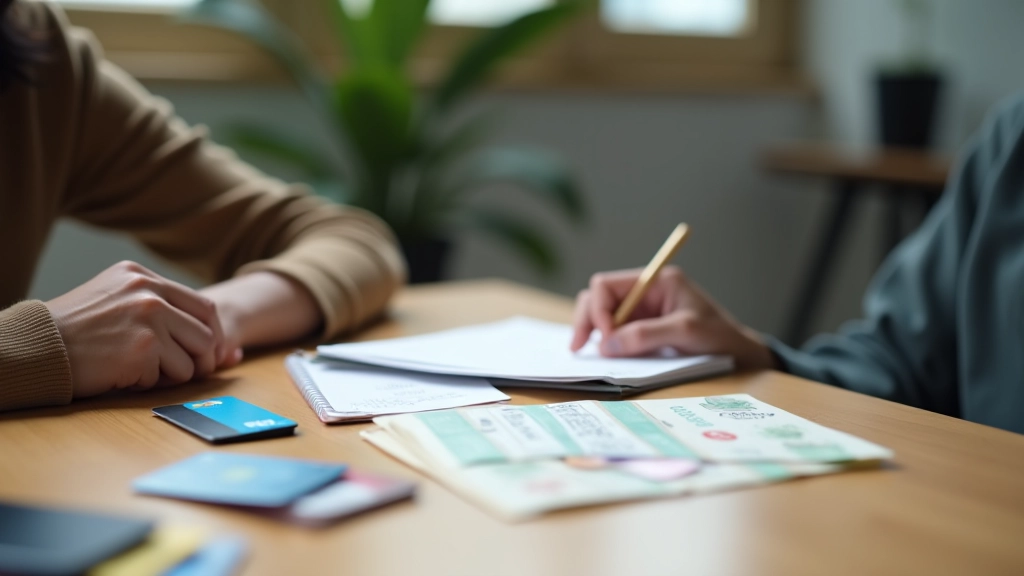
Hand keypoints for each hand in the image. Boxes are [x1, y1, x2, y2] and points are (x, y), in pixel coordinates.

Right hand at [45, 261, 240, 397]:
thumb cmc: (76, 331)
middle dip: (202, 360)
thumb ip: (162, 311)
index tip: (210, 355)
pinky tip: (123, 374)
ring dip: (173, 374)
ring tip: (143, 371)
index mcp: (142, 276)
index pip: (203, 306)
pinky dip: (150, 383)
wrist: (37, 347)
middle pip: (206, 334)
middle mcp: (149, 292)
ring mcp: (148, 319)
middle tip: (184, 372)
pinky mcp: (143, 348)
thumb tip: (225, 348)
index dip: (212, 336)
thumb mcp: (117, 301)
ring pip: (192, 358)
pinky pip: (168, 376)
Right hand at [570, 266, 776, 369]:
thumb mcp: (685, 332)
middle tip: (579, 347)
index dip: (599, 310)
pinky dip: (604, 343)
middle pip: (598, 298)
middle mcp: (644, 292)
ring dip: (593, 332)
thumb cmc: (719, 336)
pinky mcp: (641, 329)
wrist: (739, 353)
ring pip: (601, 315)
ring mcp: (641, 311)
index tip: (607, 338)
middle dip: (588, 320)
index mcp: (655, 281)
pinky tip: (602, 355)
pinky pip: (613, 332)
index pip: (607, 285)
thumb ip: (646, 335)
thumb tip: (607, 345)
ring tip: (588, 353)